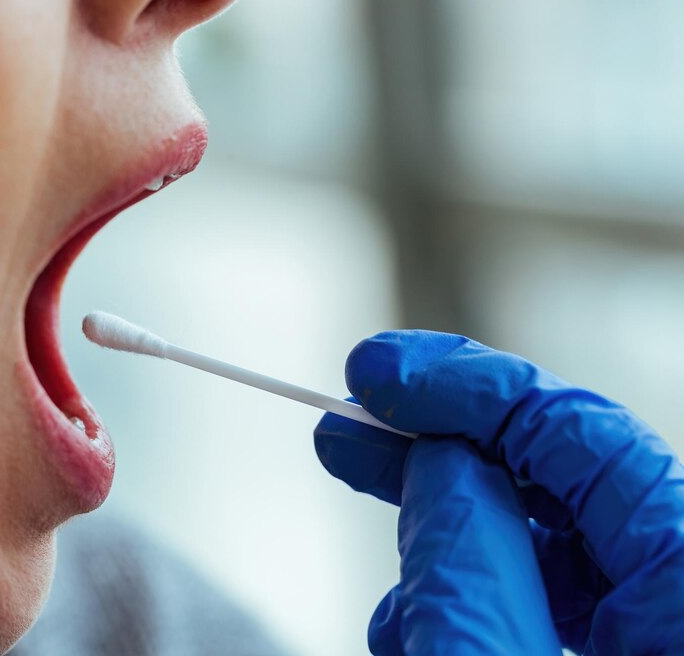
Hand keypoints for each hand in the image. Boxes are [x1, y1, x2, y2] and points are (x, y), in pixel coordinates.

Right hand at [314, 331, 683, 654]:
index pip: (585, 433)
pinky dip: (458, 590)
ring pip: (537, 539)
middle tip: (350, 422)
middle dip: (440, 440)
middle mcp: (669, 602)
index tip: (373, 373)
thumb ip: (470, 568)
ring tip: (361, 501)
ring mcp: (639, 635)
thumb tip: (436, 462)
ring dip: (436, 514)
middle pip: (557, 476)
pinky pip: (531, 602)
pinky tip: (402, 614)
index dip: (469, 387)